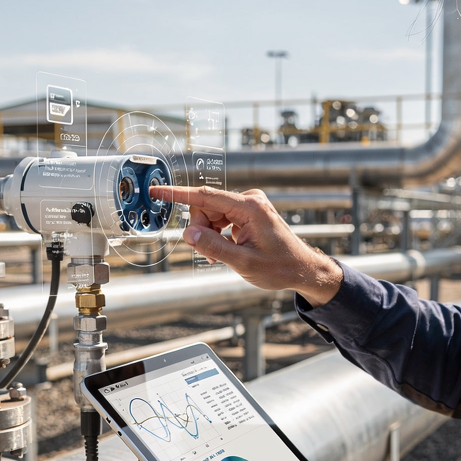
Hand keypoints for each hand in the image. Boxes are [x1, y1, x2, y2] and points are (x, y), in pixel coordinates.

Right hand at [150, 185, 342, 306]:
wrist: (302, 269)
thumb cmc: (279, 267)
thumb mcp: (243, 263)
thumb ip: (214, 247)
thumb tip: (188, 234)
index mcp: (250, 207)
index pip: (206, 196)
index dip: (178, 194)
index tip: (158, 191)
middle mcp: (249, 200)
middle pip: (206, 207)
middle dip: (201, 230)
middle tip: (208, 253)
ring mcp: (249, 205)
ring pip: (211, 214)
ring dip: (208, 235)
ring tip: (218, 257)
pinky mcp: (248, 213)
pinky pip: (220, 219)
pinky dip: (217, 235)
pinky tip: (225, 251)